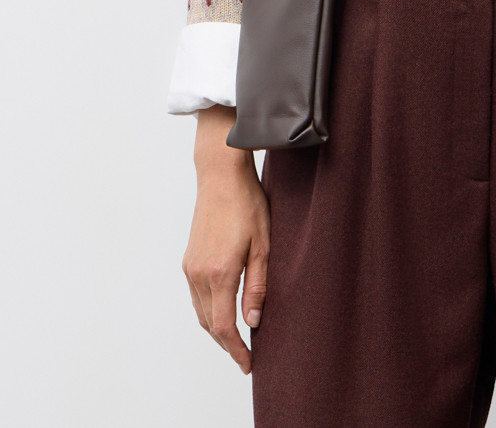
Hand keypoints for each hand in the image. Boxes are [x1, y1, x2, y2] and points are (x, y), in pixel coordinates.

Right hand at [182, 105, 269, 373]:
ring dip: (217, 329)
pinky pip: (196, 296)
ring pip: (201, 312)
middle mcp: (199, 273)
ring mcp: (190, 266)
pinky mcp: (189, 258)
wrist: (220, 174)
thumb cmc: (247, 203)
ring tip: (238, 337)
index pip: (223, 327)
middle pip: (209, 324)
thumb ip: (258, 285)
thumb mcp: (264, 244)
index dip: (236, 350)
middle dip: (227, 344)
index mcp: (220, 272)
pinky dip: (209, 311)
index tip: (248, 363)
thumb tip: (253, 321)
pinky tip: (224, 310)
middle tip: (246, 356)